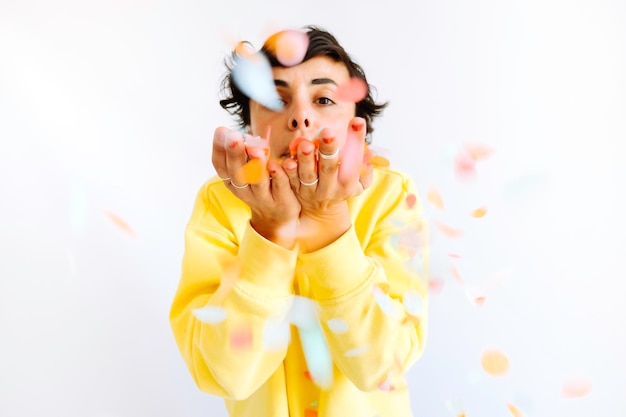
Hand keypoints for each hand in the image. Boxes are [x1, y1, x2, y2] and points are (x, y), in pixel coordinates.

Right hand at [212, 127, 300, 247]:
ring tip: (255, 150)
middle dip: (235, 154)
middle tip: (234, 137)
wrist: (277, 219)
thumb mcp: (246, 172)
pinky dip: (277, 176)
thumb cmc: (260, 187)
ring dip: (255, 165)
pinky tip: (276, 164)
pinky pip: (279, 187)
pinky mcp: (281, 201)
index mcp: (233, 181)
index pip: (221, 165)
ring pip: (257, 182)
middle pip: (237, 173)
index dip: (219, 149)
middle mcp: (244, 191)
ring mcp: (263, 198)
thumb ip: (242, 153)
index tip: (221, 130)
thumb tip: (230, 130)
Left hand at [283, 117, 372, 215]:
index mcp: (347, 185)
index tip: (358, 121)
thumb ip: (365, 167)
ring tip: (306, 144)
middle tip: (328, 132)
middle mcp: (329, 189)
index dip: (356, 141)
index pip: (354, 161)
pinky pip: (290, 179)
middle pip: (329, 168)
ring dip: (306, 159)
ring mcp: (311, 190)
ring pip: (308, 174)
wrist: (321, 210)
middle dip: (328, 150)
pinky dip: (289, 170)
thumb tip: (371, 152)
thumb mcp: (358, 181)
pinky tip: (288, 159)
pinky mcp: (295, 190)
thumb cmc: (343, 187)